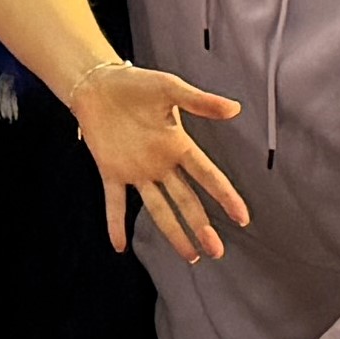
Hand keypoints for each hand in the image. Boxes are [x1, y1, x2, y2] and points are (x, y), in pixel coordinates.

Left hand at [74, 61, 251, 262]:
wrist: (97, 84)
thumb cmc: (136, 84)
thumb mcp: (170, 88)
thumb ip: (200, 102)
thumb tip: (234, 109)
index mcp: (178, 145)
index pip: (207, 176)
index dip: (225, 196)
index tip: (242, 218)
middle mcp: (161, 164)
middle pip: (186, 201)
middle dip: (201, 226)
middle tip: (216, 250)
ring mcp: (136, 171)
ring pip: (158, 208)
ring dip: (173, 232)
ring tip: (190, 255)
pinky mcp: (110, 171)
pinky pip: (114, 203)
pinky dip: (115, 224)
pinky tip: (119, 246)